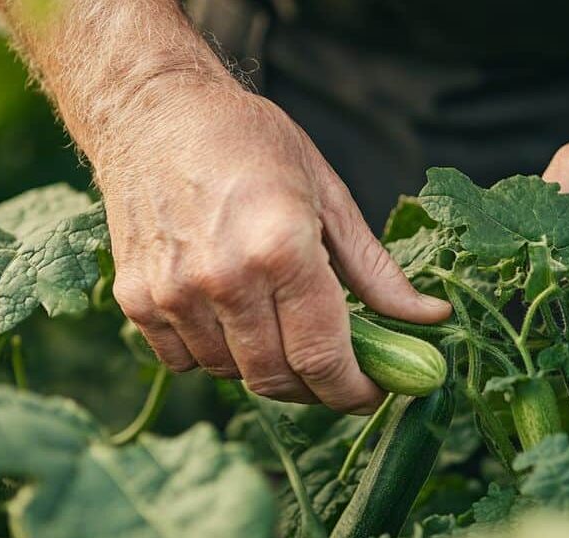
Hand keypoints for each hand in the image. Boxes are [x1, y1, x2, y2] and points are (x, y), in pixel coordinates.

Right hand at [98, 82, 450, 411]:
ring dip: (263, 366)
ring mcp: (173, 294)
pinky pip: (184, 361)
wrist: (154, 111)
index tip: (371, 395)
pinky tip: (229, 316)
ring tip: (278, 326)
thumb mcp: (327, 195)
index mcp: (282, 250)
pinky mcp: (136, 300)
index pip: (323, 359)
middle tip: (333, 370)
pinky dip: (213, 353)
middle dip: (315, 388)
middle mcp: (224, 279)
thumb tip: (432, 319)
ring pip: (231, 373)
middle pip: (277, 378)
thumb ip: (375, 270)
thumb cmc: (250, 144)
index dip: (353, 392)